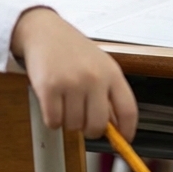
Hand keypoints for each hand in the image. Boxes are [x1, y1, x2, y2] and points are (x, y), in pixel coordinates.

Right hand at [10, 8, 137, 139]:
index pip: (128, 111)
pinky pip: (54, 121)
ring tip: (65, 103)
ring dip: (68, 122)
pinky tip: (52, 104)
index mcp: (111, 73)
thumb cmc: (72, 49)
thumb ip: (108, 93)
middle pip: (98, 125)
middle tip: (83, 121)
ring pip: (74, 126)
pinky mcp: (49, 88)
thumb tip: (115, 127)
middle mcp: (94, 78)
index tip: (123, 140)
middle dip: (89, 130)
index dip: (127, 131)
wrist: (44, 31)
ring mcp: (71, 83)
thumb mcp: (99, 64)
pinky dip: (52, 119)